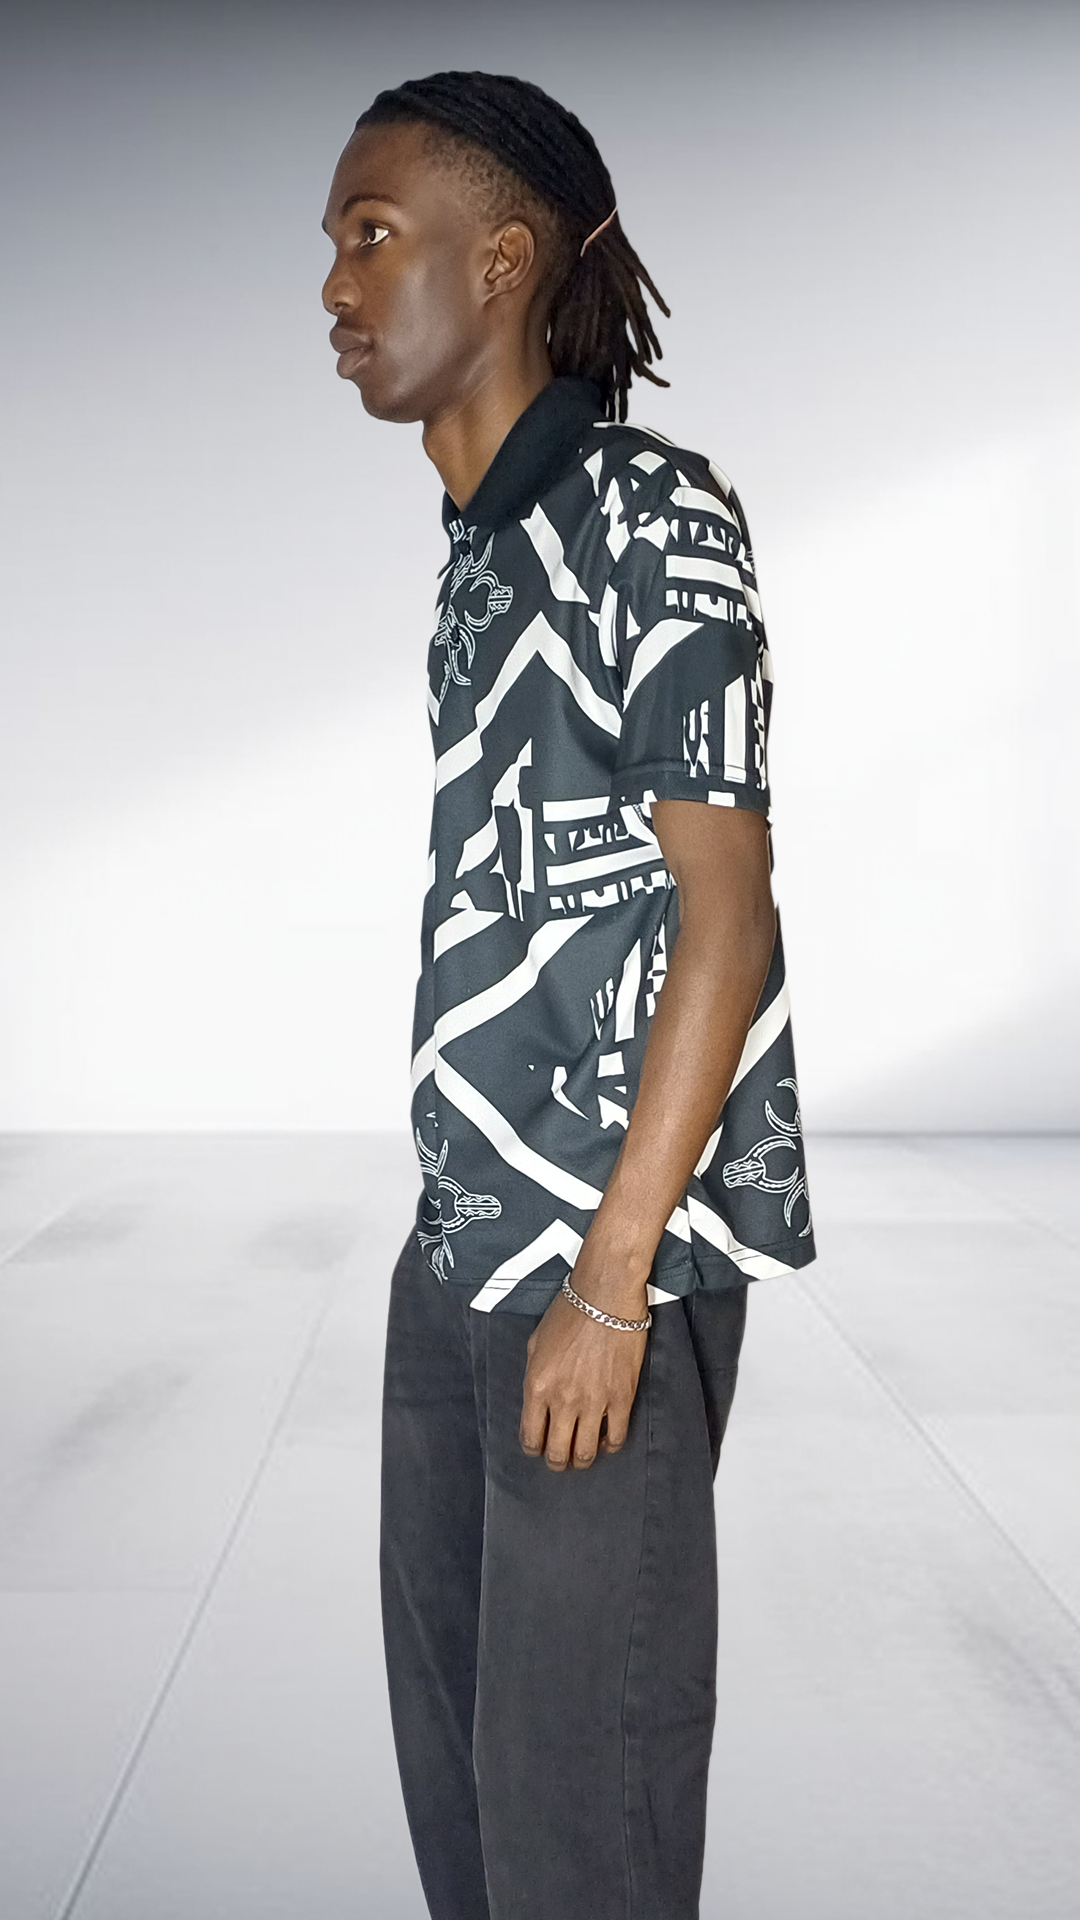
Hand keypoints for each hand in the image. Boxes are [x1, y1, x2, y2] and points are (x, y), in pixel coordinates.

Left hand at [519, 1256, 649, 1471]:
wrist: (605, 1295)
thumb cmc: (570, 1311)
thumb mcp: (536, 1343)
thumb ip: (534, 1376)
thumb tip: (537, 1400)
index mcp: (537, 1386)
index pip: (531, 1436)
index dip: (534, 1448)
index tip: (538, 1447)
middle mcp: (563, 1399)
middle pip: (557, 1452)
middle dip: (556, 1462)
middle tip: (559, 1460)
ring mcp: (594, 1401)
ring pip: (585, 1452)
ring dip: (581, 1460)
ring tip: (582, 1456)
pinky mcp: (622, 1397)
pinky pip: (616, 1436)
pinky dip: (609, 1445)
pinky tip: (606, 1440)